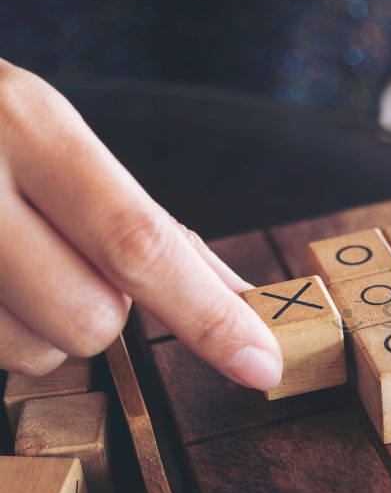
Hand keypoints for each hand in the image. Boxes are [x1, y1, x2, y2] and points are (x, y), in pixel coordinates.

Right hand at [0, 60, 280, 388]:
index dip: (208, 316)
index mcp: (33, 128)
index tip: (262, 364)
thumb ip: (153, 226)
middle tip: (63, 263)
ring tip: (6, 265)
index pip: (140, 243)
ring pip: (32, 353)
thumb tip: (242, 297)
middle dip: (101, 311)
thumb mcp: (59, 145)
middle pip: (91, 317)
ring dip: (40, 328)